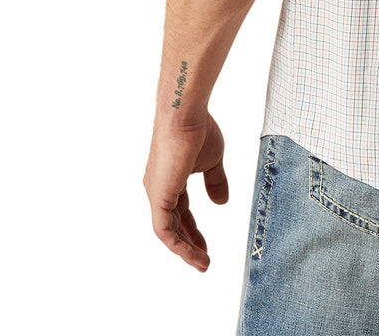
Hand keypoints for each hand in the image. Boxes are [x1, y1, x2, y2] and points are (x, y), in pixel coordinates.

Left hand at [144, 111, 228, 271]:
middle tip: (204, 260)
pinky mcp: (158, 197)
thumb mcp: (212, 160)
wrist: (185, 115)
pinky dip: (178, 245)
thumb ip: (215, 182)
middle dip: (189, 244)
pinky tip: (193, 254)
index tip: (206, 246)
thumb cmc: (198, 129)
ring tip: (202, 263)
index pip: (181, 212)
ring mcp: (157, 193)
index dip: (193, 230)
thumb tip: (221, 203)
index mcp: (170, 179)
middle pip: (174, 225)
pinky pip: (164, 230)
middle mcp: (159, 188)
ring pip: (167, 232)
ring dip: (185, 250)